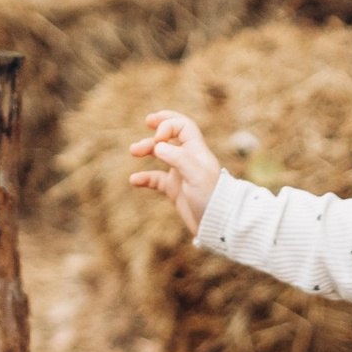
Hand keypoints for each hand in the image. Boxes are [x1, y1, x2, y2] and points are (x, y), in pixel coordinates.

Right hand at [130, 108, 223, 237]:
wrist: (218, 226)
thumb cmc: (212, 199)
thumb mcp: (197, 176)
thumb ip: (178, 158)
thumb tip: (157, 145)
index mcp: (197, 151)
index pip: (182, 126)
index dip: (167, 125)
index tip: (157, 138)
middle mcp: (189, 159)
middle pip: (171, 136)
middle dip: (156, 131)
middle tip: (144, 129)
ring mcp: (181, 174)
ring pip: (161, 155)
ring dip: (147, 149)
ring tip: (133, 151)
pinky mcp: (176, 190)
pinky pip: (157, 179)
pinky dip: (145, 178)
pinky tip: (134, 180)